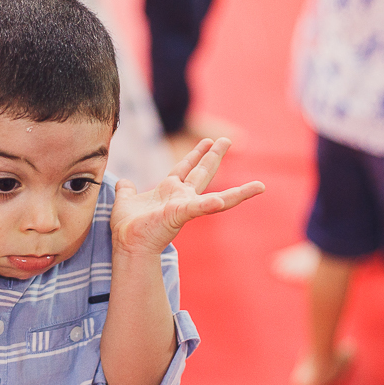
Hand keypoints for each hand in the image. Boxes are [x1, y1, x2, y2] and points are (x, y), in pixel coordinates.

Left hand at [110, 138, 264, 255]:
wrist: (127, 244)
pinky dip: (210, 204)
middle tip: (227, 139)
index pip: (184, 168)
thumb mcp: (125, 201)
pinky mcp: (180, 214)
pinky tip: (221, 200)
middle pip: (202, 172)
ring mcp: (184, 206)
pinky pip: (198, 207)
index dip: (195, 154)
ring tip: (260, 186)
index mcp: (169, 191)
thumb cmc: (127, 227)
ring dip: (239, 193)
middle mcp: (181, 197)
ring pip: (217, 197)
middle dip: (214, 156)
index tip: (206, 141)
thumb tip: (123, 182)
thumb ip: (126, 190)